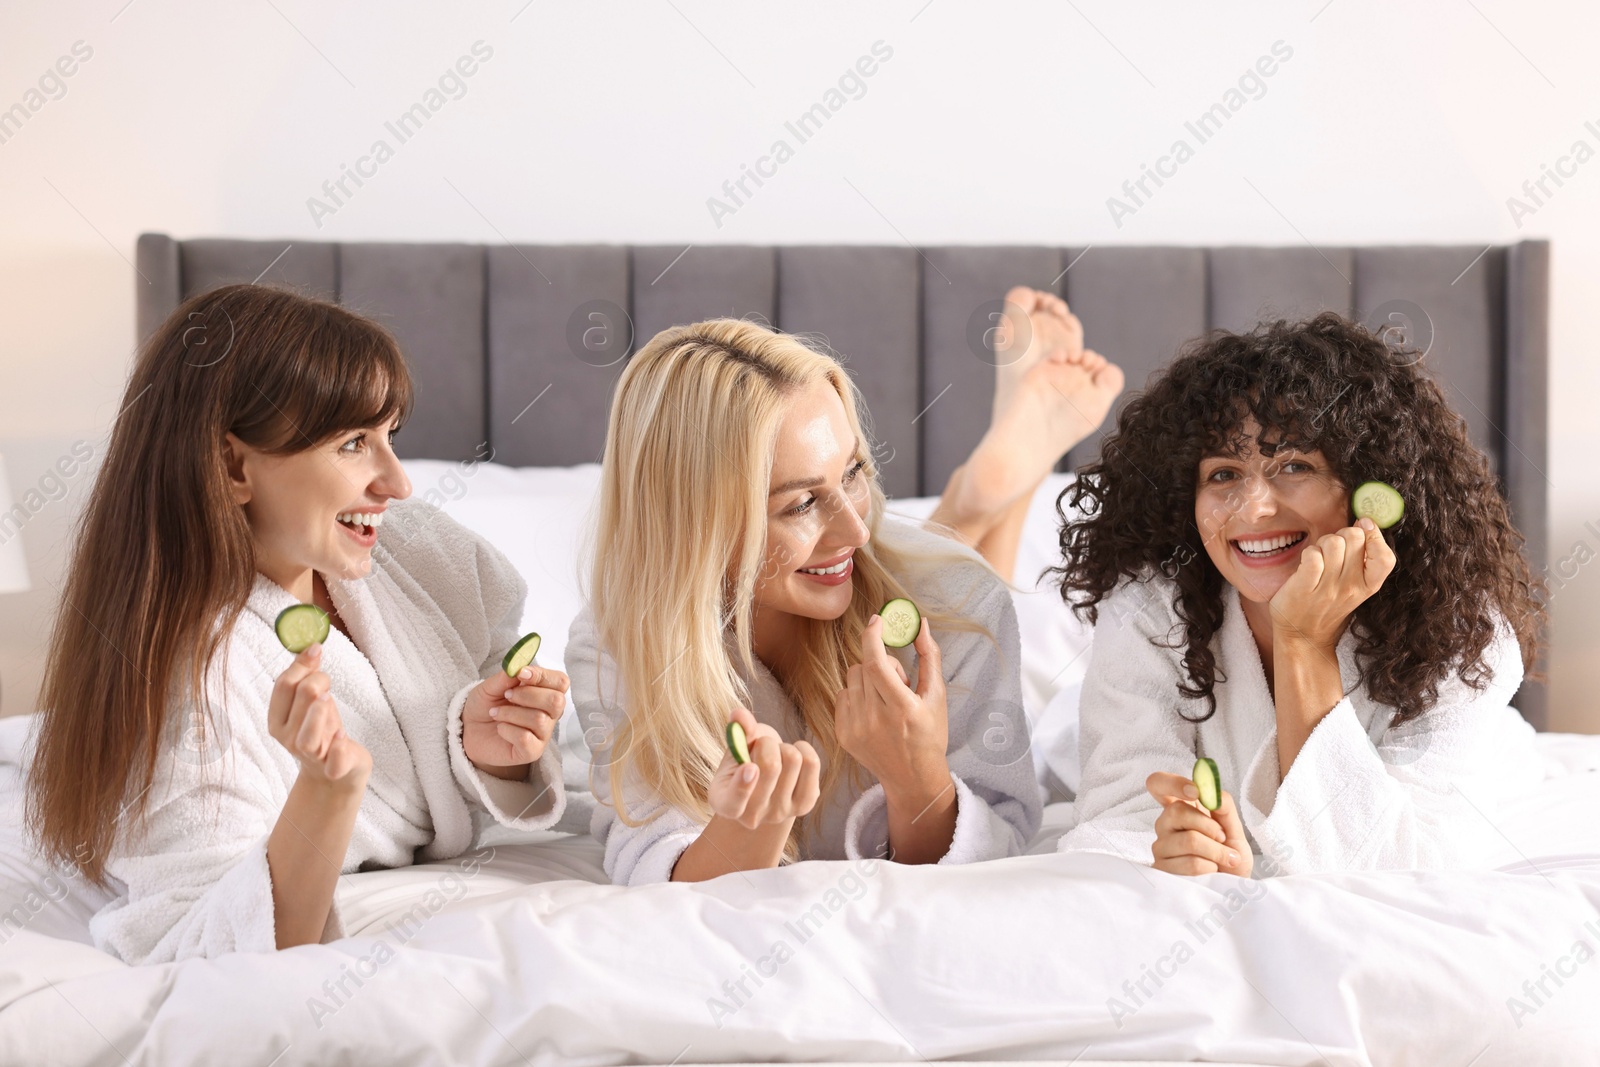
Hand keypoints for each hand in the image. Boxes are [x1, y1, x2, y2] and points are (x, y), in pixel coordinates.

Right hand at [268, 644, 370, 788]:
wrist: (335, 774)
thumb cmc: (321, 730)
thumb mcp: (309, 702)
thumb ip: (306, 676)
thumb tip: (310, 647)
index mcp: (277, 720)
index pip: (282, 687)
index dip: (301, 665)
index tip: (316, 650)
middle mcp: (289, 739)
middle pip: (300, 700)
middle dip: (317, 681)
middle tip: (326, 682)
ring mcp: (312, 756)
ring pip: (307, 737)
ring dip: (319, 713)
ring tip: (328, 699)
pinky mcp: (335, 769)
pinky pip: (334, 762)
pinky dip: (338, 748)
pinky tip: (342, 736)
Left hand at [462, 664, 567, 772]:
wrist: (470, 730)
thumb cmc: (486, 705)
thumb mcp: (491, 686)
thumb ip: (507, 677)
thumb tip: (520, 667)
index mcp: (545, 692)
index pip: (561, 682)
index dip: (543, 676)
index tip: (521, 674)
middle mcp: (549, 714)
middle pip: (556, 701)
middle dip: (528, 695)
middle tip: (507, 695)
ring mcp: (542, 734)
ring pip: (538, 719)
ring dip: (510, 713)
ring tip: (496, 713)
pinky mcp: (531, 752)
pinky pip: (525, 738)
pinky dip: (507, 730)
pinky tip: (500, 729)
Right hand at [707, 705, 820, 828]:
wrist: (765, 781)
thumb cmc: (745, 760)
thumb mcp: (735, 747)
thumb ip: (737, 732)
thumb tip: (738, 714)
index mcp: (724, 803)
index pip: (734, 801)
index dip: (743, 784)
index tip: (751, 767)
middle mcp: (751, 816)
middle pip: (771, 766)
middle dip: (767, 743)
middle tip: (761, 746)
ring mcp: (779, 814)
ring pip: (793, 760)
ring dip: (784, 746)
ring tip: (775, 754)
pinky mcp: (804, 806)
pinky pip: (812, 764)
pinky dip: (804, 748)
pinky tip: (794, 754)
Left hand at [834, 614, 949, 796]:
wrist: (912, 777)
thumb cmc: (929, 734)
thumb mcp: (937, 696)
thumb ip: (929, 657)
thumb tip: (919, 623)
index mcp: (902, 709)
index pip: (877, 664)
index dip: (873, 637)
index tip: (876, 620)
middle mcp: (875, 720)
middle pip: (863, 667)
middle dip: (880, 662)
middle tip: (898, 682)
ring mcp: (855, 729)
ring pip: (851, 678)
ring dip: (868, 678)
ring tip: (886, 699)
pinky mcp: (843, 735)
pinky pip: (842, 696)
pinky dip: (857, 695)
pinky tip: (873, 711)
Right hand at [1146, 771, 1252, 877]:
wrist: (1234, 888)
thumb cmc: (1230, 856)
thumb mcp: (1235, 829)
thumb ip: (1224, 807)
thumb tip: (1212, 792)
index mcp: (1180, 808)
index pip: (1158, 784)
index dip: (1173, 783)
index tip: (1195, 791)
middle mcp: (1166, 824)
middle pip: (1176, 810)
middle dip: (1209, 826)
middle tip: (1222, 838)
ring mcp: (1161, 846)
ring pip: (1189, 840)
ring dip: (1216, 851)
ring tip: (1224, 859)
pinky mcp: (1163, 869)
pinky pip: (1191, 863)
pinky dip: (1210, 867)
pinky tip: (1211, 871)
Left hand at [1269, 518, 1395, 650]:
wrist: (1301, 635)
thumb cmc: (1327, 604)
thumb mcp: (1355, 586)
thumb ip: (1362, 557)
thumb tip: (1366, 522)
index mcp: (1368, 586)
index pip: (1386, 558)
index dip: (1375, 537)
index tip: (1363, 530)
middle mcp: (1351, 588)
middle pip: (1355, 538)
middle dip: (1342, 535)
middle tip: (1333, 549)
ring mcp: (1329, 589)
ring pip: (1333, 542)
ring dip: (1323, 544)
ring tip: (1319, 559)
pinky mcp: (1305, 588)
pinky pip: (1313, 555)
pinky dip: (1308, 553)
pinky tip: (1307, 564)